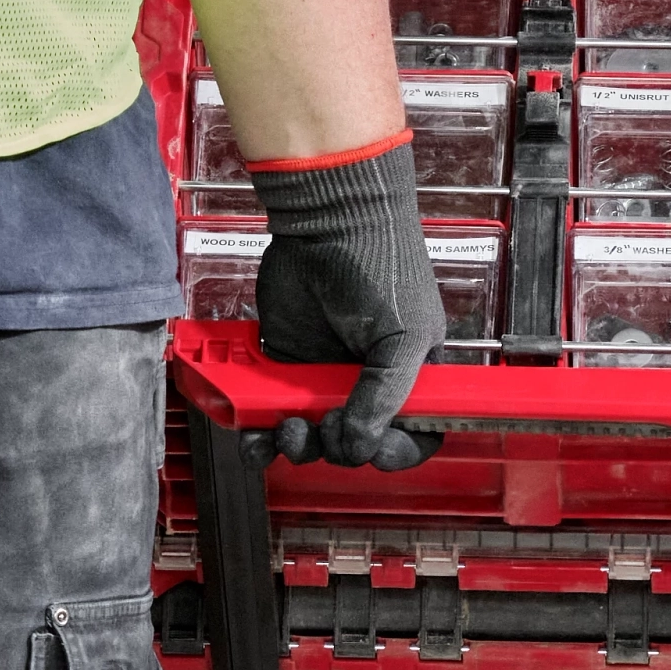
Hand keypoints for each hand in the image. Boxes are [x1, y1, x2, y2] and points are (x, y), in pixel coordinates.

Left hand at [252, 139, 446, 472]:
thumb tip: (360, 444)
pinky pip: (271, 414)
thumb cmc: (380, 264)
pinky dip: (261, 434)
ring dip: (298, 446)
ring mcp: (323, 374)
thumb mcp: (403, 337)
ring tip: (289, 428)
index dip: (398, 452)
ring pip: (310, 437)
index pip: (414, 434)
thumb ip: (385, 395)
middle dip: (339, 448)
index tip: (376, 450)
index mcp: (411, 374)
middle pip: (356, 443)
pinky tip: (257, 437)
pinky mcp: (283, 365)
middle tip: (326, 426)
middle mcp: (367, 380)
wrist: (327, 217)